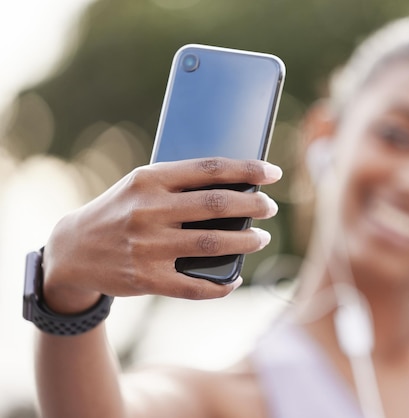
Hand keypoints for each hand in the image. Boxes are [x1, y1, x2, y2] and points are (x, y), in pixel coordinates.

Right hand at [41, 157, 281, 313]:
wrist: (72, 250)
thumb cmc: (119, 211)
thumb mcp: (140, 186)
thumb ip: (179, 184)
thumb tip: (235, 188)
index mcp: (149, 180)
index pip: (209, 169)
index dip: (247, 169)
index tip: (273, 172)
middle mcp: (149, 210)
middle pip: (217, 205)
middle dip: (253, 205)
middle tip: (270, 207)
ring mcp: (148, 246)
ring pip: (213, 243)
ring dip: (246, 241)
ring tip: (261, 238)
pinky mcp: (146, 279)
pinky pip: (195, 286)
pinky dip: (221, 286)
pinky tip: (235, 279)